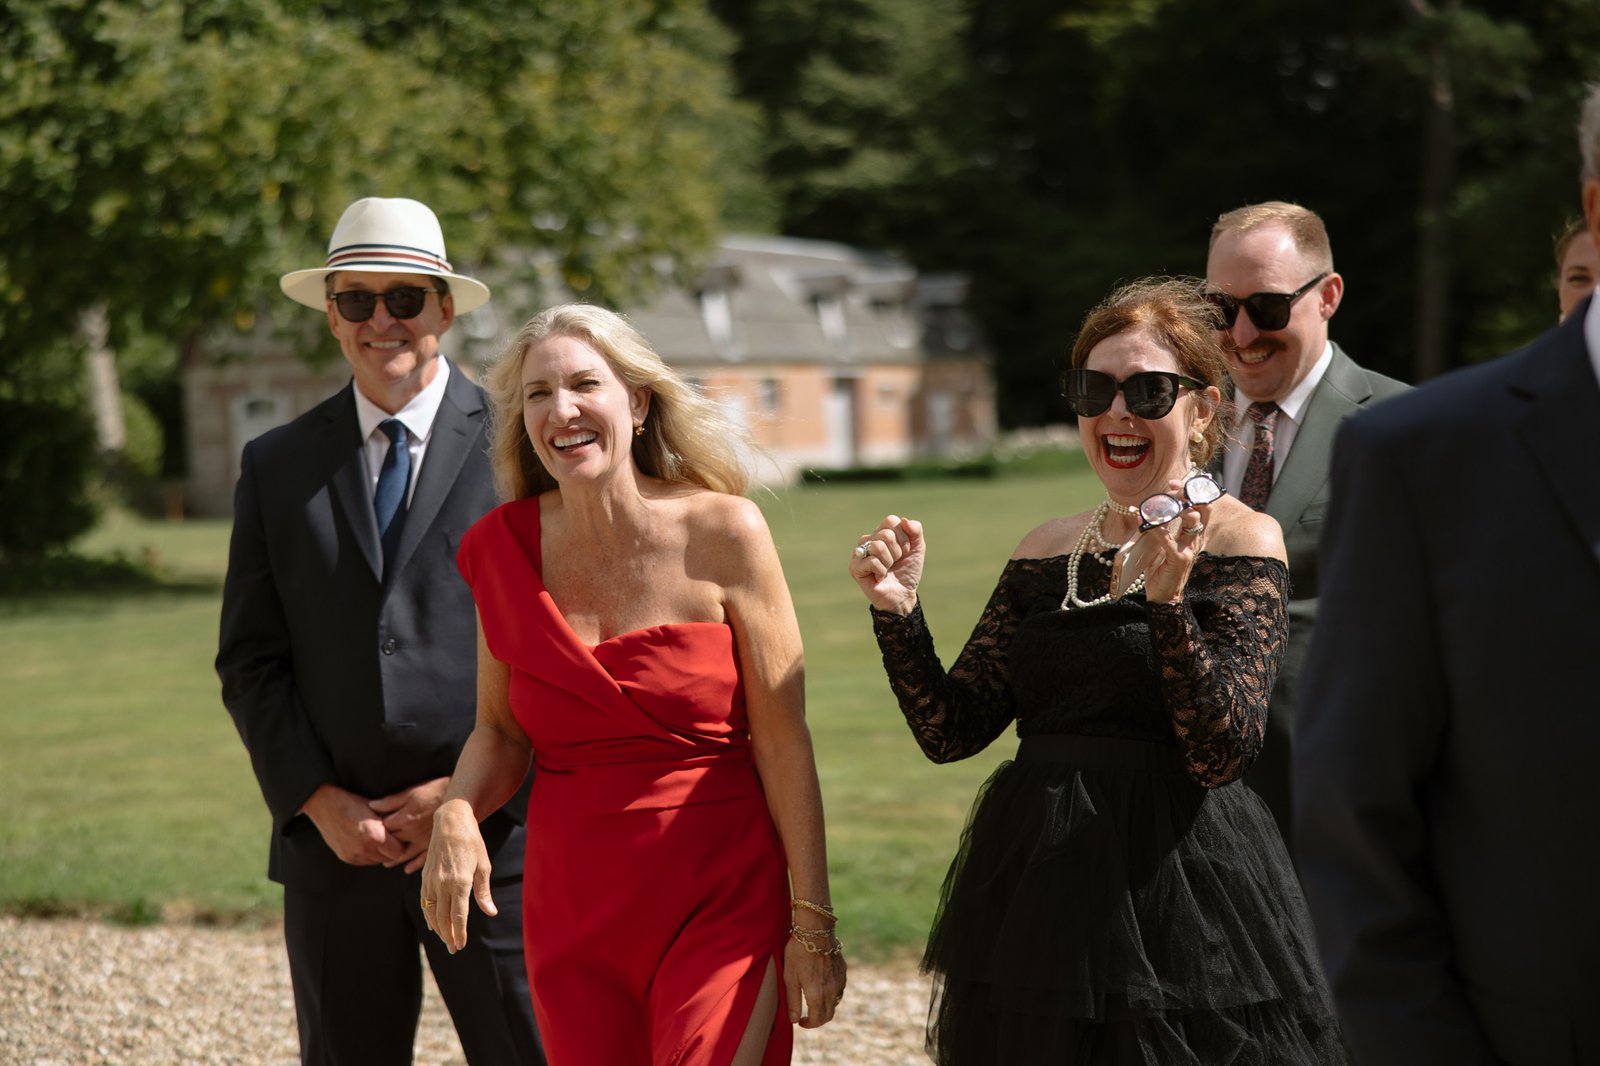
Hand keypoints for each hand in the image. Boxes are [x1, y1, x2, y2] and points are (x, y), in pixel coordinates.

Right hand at [300, 783, 405, 866]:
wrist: (325, 806)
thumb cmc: (353, 803)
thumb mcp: (376, 809)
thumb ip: (390, 823)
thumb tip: (406, 831)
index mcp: (374, 835)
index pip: (399, 852)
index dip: (401, 844)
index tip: (399, 837)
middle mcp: (364, 848)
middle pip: (388, 858)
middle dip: (391, 850)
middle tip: (389, 838)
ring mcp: (354, 855)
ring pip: (376, 861)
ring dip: (379, 853)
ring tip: (376, 839)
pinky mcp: (346, 858)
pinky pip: (364, 861)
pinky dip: (368, 854)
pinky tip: (365, 842)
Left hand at [370, 776, 448, 873]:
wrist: (460, 798)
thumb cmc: (436, 791)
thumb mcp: (412, 792)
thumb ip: (391, 801)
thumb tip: (372, 806)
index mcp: (403, 819)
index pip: (383, 828)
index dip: (376, 829)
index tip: (372, 831)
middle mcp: (411, 833)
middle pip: (391, 843)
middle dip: (382, 846)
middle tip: (375, 850)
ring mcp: (423, 841)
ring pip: (404, 854)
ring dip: (394, 859)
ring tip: (386, 863)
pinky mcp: (434, 845)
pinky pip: (422, 860)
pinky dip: (414, 865)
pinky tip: (407, 869)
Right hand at [419, 798, 495, 952]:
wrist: (451, 822)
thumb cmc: (472, 842)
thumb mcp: (483, 865)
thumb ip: (484, 891)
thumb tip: (490, 911)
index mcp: (460, 881)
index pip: (458, 915)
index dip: (459, 932)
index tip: (460, 946)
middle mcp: (443, 883)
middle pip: (443, 918)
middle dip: (448, 936)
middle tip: (453, 949)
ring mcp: (431, 880)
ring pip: (431, 912)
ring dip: (438, 928)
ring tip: (445, 939)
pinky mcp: (425, 876)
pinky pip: (424, 901)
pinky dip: (427, 914)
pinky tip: (432, 924)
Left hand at [783, 933, 846, 1028]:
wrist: (815, 930)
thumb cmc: (798, 952)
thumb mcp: (790, 977)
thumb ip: (793, 1000)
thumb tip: (794, 1020)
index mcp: (817, 994)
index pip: (817, 1020)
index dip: (809, 1024)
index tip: (800, 1021)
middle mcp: (831, 990)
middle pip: (829, 1015)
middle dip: (818, 1019)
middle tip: (807, 1015)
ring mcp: (839, 981)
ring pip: (835, 1003)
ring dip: (825, 1007)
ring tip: (813, 1000)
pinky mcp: (843, 971)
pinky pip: (839, 990)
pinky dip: (832, 994)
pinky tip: (823, 986)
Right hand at [847, 514, 923, 615]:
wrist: (903, 594)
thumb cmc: (908, 571)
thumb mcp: (917, 548)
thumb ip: (915, 531)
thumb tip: (904, 520)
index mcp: (881, 532)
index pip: (891, 521)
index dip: (903, 537)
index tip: (904, 551)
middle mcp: (868, 540)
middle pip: (886, 534)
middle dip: (897, 552)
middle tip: (895, 562)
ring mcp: (859, 553)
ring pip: (878, 546)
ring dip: (889, 561)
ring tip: (887, 569)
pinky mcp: (854, 567)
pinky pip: (872, 561)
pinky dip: (882, 571)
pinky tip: (879, 577)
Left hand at [1141, 479, 1211, 604]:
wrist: (1163, 596)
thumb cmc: (1161, 568)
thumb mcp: (1162, 543)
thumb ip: (1161, 526)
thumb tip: (1149, 508)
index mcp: (1195, 534)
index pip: (1202, 506)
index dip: (1191, 491)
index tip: (1175, 482)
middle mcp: (1196, 540)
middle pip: (1200, 508)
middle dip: (1187, 493)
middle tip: (1171, 487)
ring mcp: (1189, 549)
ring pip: (1191, 519)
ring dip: (1175, 507)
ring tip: (1159, 502)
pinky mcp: (1179, 559)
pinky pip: (1167, 538)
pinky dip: (1154, 528)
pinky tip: (1143, 522)